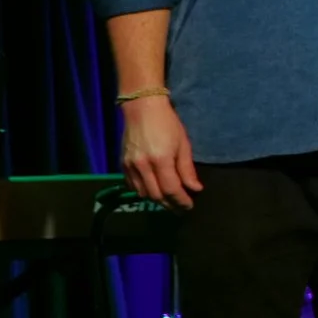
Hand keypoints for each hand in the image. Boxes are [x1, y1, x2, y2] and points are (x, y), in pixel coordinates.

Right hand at [120, 95, 201, 210]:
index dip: (181, 201)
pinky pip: (132, 186)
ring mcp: (130, 166)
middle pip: (156, 196)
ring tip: (169, 201)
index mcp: (160, 160)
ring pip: (143, 194)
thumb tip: (195, 189)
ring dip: (157, 200)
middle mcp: (143, 166)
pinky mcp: (122, 164)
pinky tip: (154, 190)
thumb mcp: (183, 144)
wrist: (142, 108)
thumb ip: (187, 169)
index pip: (171, 190)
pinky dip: (144, 192)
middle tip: (181, 208)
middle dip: (170, 205)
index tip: (189, 206)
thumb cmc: (168, 124)